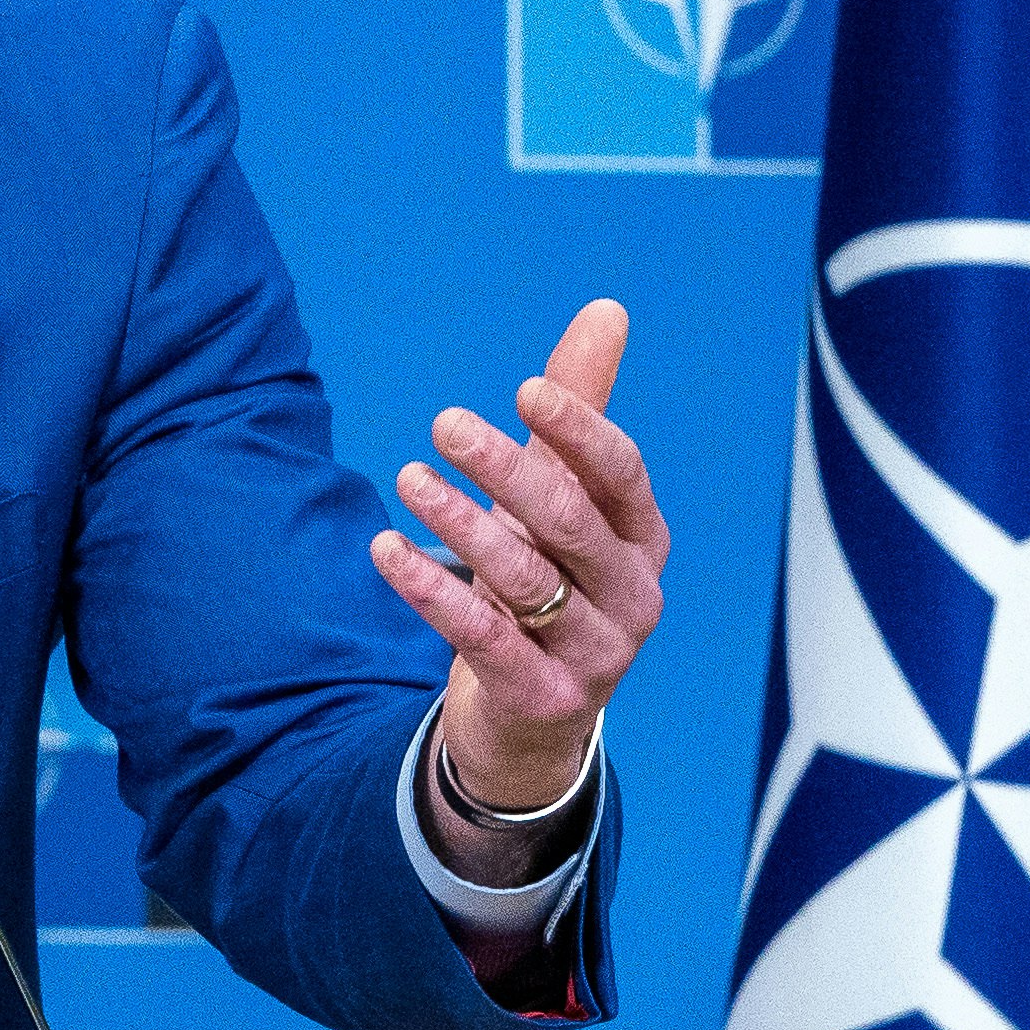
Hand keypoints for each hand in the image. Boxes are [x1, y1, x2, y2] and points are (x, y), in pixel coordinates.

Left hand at [369, 297, 669, 839]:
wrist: (535, 719)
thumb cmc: (553, 586)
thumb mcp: (564, 501)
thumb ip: (577, 412)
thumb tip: (607, 309)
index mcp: (644, 538)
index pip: (621, 473)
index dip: (579, 429)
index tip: (525, 388)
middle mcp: (635, 594)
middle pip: (570, 520)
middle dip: (506, 468)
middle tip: (443, 423)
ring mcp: (597, 653)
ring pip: (526, 577)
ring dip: (460, 523)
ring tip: (408, 477)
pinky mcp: (546, 697)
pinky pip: (483, 637)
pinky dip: (430, 590)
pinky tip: (386, 549)